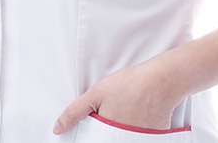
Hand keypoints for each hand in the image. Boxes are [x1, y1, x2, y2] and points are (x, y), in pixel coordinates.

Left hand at [53, 54, 180, 134]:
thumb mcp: (96, 93)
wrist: (161, 81)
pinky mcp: (153, 141)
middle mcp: (123, 142)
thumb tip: (57, 129)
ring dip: (121, 134)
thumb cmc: (128, 85)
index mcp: (107, 138)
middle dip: (107, 134)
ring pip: (124, 140)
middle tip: (113, 115)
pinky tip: (139, 117)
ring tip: (127, 113)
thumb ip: (74, 112)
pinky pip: (140, 139)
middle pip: (110, 141)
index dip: (92, 138)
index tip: (95, 129)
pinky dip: (136, 133)